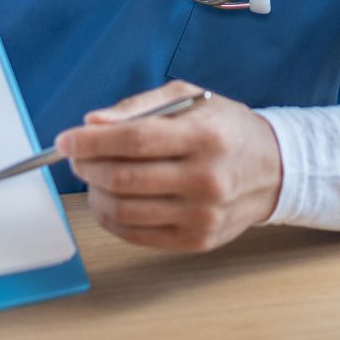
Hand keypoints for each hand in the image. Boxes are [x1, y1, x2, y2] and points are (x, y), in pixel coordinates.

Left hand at [57, 80, 282, 251]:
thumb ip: (138, 108)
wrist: (273, 169)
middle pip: (125, 179)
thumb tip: (92, 123)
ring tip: (93, 178)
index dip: (91, 141)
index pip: (134, 141)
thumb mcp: (189, 99)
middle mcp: (206, 179)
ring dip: (95, 194)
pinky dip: (111, 218)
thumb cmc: (225, 129)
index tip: (65, 140)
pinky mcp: (198, 241)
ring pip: (125, 211)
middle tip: (77, 157)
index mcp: (205, 136)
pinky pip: (137, 235)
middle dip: (88, 167)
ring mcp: (203, 215)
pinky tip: (109, 200)